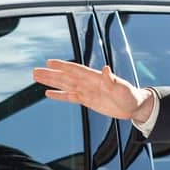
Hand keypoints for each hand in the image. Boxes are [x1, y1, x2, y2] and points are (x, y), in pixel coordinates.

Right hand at [32, 60, 152, 120]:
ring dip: (51, 82)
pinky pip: (70, 97)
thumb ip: (111, 79)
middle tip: (34, 71)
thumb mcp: (122, 88)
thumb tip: (105, 69)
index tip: (49, 62)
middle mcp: (88, 82)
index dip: (63, 66)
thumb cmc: (130, 95)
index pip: (76, 70)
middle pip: (65, 77)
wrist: (134, 107)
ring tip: (36, 78)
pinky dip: (59, 95)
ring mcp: (87, 91)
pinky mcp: (87, 100)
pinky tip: (48, 93)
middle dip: (50, 74)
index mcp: (95, 78)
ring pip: (65, 85)